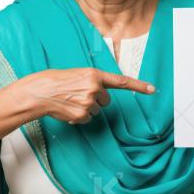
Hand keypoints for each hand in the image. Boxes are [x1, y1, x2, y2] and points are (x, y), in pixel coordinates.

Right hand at [14, 67, 155, 124]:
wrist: (40, 92)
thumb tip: (101, 95)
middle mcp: (94, 88)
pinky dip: (79, 116)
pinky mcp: (82, 115)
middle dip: (96, 100)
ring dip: (86, 108)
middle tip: (79, 95)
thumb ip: (93, 81)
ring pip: (97, 110)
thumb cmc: (57, 81)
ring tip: (70, 101)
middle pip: (106, 100)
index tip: (153, 89)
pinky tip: (68, 109)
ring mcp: (89, 102)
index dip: (138, 85)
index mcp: (94, 74)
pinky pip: (87, 118)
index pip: (122, 81)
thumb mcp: (78, 74)